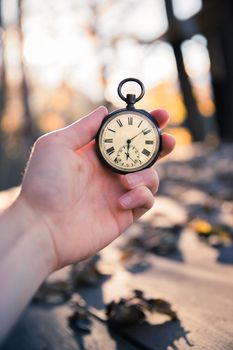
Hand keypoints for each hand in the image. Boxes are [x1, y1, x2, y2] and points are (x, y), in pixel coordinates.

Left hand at [19, 107, 174, 269]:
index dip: (142, 125)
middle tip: (168, 140)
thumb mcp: (57, 145)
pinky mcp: (124, 214)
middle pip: (143, 156)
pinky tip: (121, 201)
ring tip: (125, 180)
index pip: (125, 136)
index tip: (160, 115)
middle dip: (159, 145)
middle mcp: (108, 173)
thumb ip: (83, 128)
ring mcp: (117, 193)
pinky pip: (146, 201)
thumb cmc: (44, 184)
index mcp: (95, 155)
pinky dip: (141, 196)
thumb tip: (104, 110)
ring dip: (146, 174)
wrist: (41, 227)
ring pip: (150, 177)